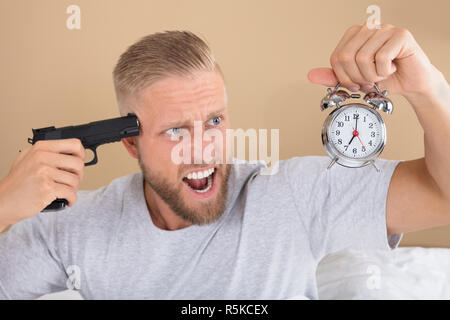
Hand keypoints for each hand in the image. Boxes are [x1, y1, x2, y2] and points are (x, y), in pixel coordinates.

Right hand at [0, 139, 84, 226]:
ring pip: (75, 180)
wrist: (3, 201)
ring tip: (65, 192)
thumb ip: (47, 153)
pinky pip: (71, 193)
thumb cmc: (17, 183)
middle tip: (72, 182)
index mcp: (41, 148)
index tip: (80, 162)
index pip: (74, 144)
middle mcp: (42, 158)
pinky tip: (67, 200)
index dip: (81, 155)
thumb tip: (71, 154)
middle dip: (79, 175)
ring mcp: (44, 172)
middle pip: (78, 163)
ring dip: (74, 189)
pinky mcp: (47, 188)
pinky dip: (72, 199)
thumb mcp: (28, 159)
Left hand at [307, 23, 444, 98]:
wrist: (411, 83)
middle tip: (369, 81)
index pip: (336, 57)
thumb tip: (311, 75)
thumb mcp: (354, 80)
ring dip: (372, 76)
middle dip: (357, 77)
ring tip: (381, 75)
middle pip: (347, 57)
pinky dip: (385, 72)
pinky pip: (382, 58)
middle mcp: (368, 28)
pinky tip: (392, 68)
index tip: (356, 84)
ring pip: (363, 58)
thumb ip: (333, 77)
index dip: (344, 77)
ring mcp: (384, 29)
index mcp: (354, 35)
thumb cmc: (385, 78)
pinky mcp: (401, 34)